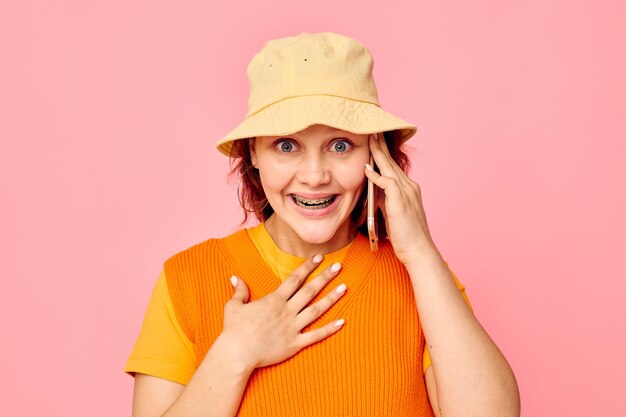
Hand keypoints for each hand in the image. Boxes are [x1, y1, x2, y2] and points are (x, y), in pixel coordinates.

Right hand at [220, 255, 345, 369]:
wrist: (237, 354)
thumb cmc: (234, 330)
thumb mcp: (233, 306)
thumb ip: (240, 291)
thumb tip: (236, 277)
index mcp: (274, 300)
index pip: (294, 279)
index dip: (307, 267)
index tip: (319, 257)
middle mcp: (286, 311)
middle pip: (310, 291)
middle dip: (325, 277)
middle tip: (338, 266)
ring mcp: (292, 328)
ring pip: (316, 310)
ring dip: (331, 298)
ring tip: (344, 287)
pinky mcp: (295, 344)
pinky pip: (315, 336)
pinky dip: (329, 329)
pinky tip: (342, 322)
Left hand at [364, 133, 440, 264]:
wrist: (419, 251)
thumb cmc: (405, 237)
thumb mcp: (392, 214)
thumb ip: (383, 201)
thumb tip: (372, 193)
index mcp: (408, 189)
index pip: (393, 166)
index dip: (383, 152)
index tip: (375, 140)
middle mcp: (409, 186)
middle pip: (391, 161)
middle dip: (381, 144)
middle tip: (372, 129)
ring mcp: (406, 192)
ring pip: (389, 167)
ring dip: (378, 152)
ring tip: (369, 138)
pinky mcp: (400, 201)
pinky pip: (386, 183)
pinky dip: (376, 175)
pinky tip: (366, 168)